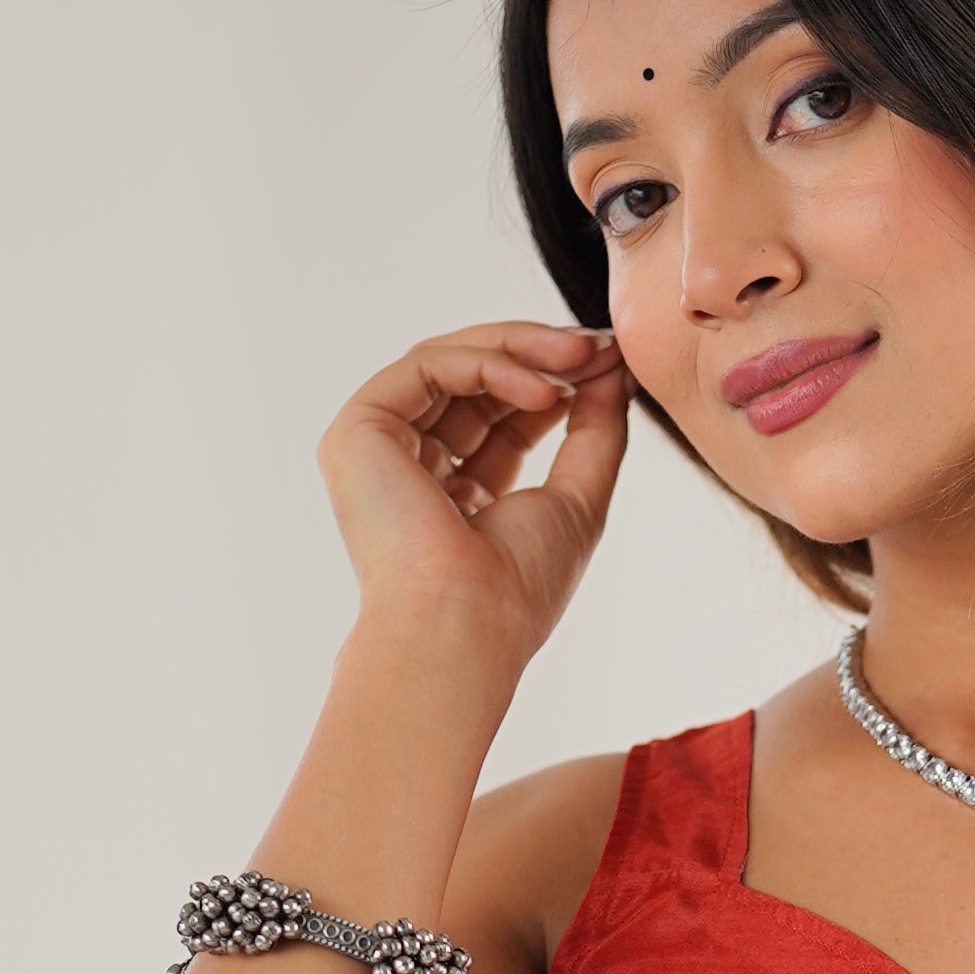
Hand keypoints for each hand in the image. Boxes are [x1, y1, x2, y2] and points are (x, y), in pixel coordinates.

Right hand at [318, 319, 629, 691]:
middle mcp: (409, 465)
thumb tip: (616, 370)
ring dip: (523, 350)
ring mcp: (378, 447)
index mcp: (452, 490)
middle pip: (474, 378)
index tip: (612, 360)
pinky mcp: (358, 430)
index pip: (503, 412)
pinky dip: (491, 364)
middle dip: (541, 353)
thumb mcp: (578, 499)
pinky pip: (428, 366)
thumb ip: (596, 432)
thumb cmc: (516, 590)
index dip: (556, 379)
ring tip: (582, 359)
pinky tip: (545, 390)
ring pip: (449, 360)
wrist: (465, 626)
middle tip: (600, 347)